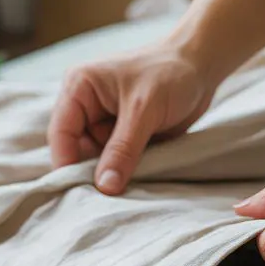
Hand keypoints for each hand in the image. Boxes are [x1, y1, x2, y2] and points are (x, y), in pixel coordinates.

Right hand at [48, 44, 215, 192]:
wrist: (203, 67)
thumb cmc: (171, 74)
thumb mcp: (144, 111)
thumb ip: (123, 149)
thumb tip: (104, 187)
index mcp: (80, 88)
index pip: (61, 133)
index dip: (67, 163)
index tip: (79, 192)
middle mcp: (86, 107)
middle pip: (76, 150)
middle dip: (90, 173)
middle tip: (105, 199)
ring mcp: (105, 123)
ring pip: (97, 161)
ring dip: (110, 175)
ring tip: (125, 190)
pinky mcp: (123, 136)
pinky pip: (117, 162)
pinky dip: (125, 173)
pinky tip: (136, 182)